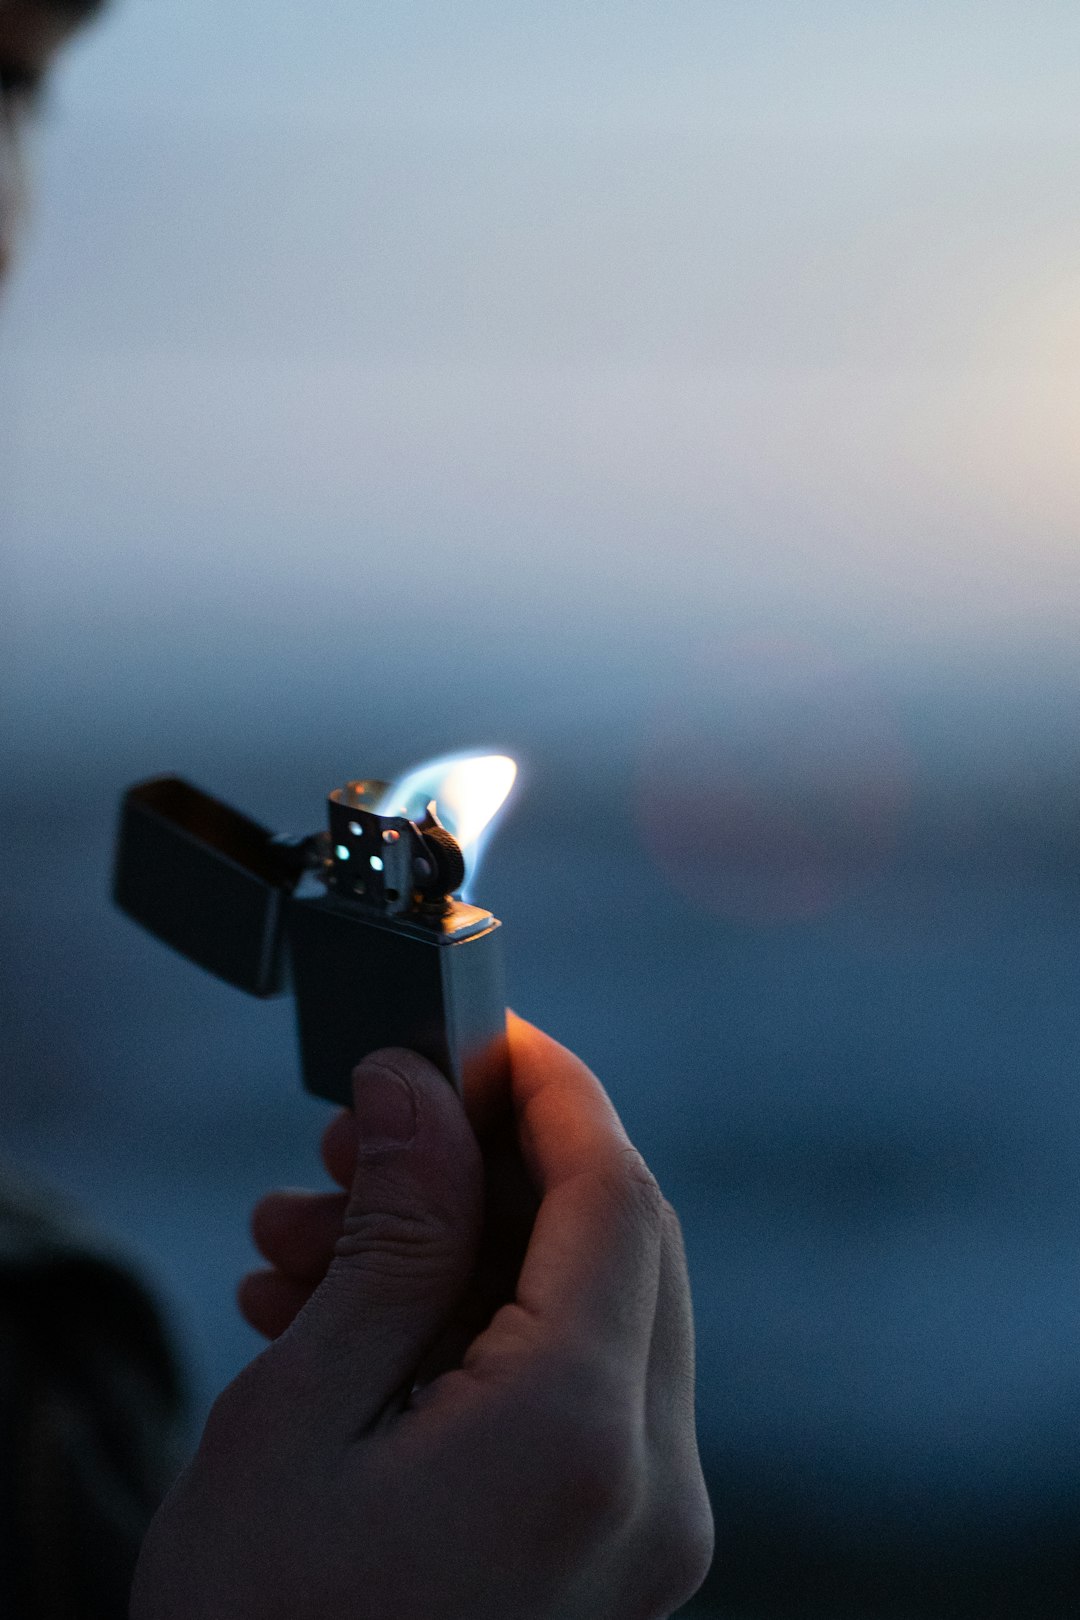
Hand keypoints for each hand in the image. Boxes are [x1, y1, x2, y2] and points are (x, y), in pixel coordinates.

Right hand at [131, 1016, 713, 1619]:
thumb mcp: (301, 1413)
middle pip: (612, 1241)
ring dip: (461, 1246)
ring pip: (584, 1308)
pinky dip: (475, 1325)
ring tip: (308, 1243)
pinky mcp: (611, 1550)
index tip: (484, 1035)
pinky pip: (569, 1385)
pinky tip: (350, 1317)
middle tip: (357, 1146)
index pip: (612, 1193)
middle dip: (486, 1165)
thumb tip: (421, 1091)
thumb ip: (390, 1235)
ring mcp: (644, 1529)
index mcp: (579, 1439)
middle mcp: (651, 1486)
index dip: (552, 1090)